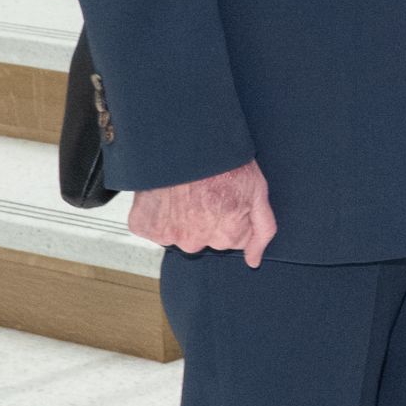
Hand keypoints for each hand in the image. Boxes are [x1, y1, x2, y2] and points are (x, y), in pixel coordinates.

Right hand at [131, 160, 277, 265]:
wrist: (187, 143)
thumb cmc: (226, 164)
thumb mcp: (258, 192)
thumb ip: (262, 231)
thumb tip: (254, 261)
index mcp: (226, 237)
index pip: (231, 239)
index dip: (231, 217)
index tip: (227, 199)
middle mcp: (195, 242)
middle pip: (203, 238)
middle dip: (205, 220)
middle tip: (205, 193)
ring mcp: (167, 235)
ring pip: (177, 233)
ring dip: (179, 218)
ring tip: (185, 192)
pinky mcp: (144, 226)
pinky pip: (151, 227)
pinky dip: (156, 214)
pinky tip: (165, 196)